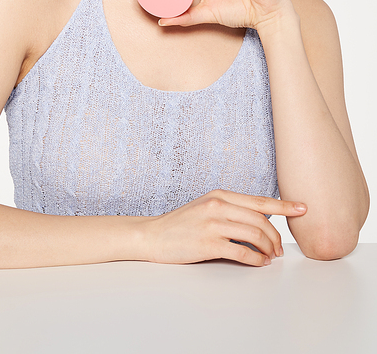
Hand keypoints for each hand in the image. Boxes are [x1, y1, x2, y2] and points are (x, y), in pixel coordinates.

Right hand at [141, 190, 306, 265]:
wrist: (154, 235)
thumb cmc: (182, 224)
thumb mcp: (207, 207)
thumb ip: (231, 210)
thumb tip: (261, 221)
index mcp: (220, 195)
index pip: (259, 201)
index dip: (284, 205)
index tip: (303, 208)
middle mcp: (218, 206)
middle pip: (261, 221)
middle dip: (276, 237)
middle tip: (279, 250)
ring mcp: (213, 224)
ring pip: (254, 236)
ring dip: (268, 249)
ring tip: (269, 257)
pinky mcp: (208, 244)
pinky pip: (241, 252)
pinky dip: (255, 259)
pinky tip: (258, 262)